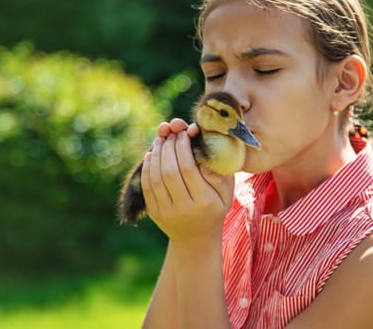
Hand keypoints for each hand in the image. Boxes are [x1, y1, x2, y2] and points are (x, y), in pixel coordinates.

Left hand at [141, 119, 233, 245]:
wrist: (197, 239)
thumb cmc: (215, 208)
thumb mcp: (226, 193)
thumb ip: (219, 174)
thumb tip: (203, 154)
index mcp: (205, 202)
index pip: (189, 169)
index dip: (183, 148)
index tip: (184, 134)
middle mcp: (184, 208)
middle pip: (170, 171)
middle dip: (168, 148)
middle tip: (170, 134)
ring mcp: (167, 212)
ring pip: (156, 178)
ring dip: (156, 155)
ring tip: (160, 140)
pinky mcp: (154, 213)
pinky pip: (147, 187)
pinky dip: (147, 168)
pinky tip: (151, 155)